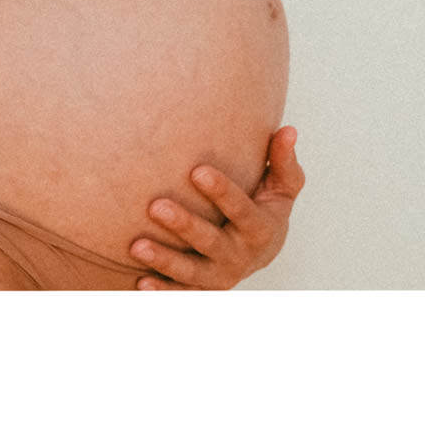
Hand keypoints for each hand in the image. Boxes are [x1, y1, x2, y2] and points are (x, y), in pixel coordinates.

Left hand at [130, 127, 304, 289]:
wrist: (261, 251)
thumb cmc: (267, 206)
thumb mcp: (282, 186)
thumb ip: (283, 160)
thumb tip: (288, 130)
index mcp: (261, 228)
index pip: (241, 209)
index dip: (222, 191)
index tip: (197, 170)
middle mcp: (241, 256)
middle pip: (211, 241)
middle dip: (184, 225)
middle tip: (155, 206)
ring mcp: (221, 275)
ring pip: (191, 271)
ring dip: (164, 260)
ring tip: (136, 246)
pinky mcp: (203, 289)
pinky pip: (182, 293)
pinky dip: (162, 292)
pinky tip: (140, 282)